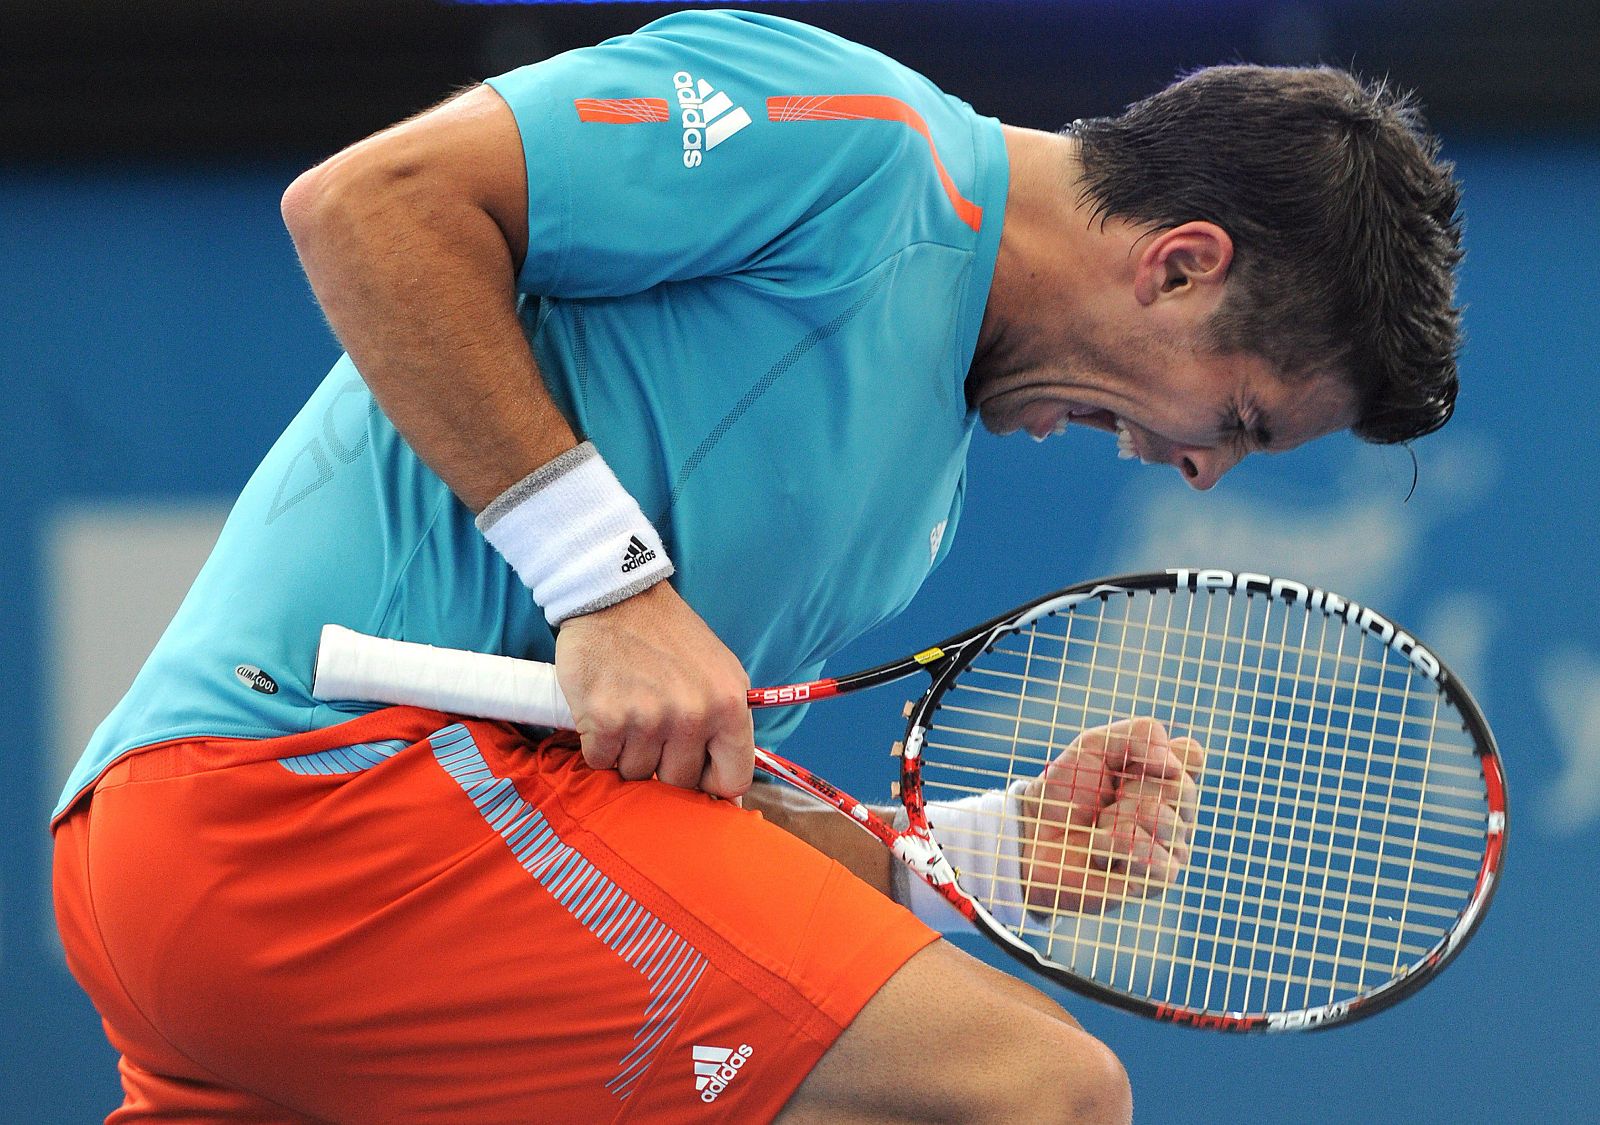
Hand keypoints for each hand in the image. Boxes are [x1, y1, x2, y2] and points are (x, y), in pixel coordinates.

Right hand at [554, 582, 754, 798]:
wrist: (615, 597)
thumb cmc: (670, 638)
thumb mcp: (721, 673)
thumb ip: (729, 727)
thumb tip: (730, 792)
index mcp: (729, 706)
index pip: (732, 779)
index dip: (711, 784)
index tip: (695, 775)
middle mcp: (692, 716)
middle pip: (677, 782)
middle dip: (663, 763)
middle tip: (653, 726)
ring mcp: (647, 720)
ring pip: (636, 774)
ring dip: (628, 752)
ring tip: (629, 709)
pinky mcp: (604, 721)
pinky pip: (601, 762)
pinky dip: (599, 744)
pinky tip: (605, 710)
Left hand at [1015, 717, 1203, 914]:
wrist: (1031, 834)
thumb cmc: (1064, 792)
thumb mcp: (1094, 746)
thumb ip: (1140, 735)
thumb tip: (1176, 763)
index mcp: (1167, 779)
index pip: (1191, 757)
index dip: (1152, 756)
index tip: (1120, 766)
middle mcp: (1178, 812)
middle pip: (1182, 788)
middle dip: (1132, 789)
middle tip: (1107, 801)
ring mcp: (1170, 847)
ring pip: (1168, 821)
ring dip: (1120, 818)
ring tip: (1100, 827)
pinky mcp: (1156, 879)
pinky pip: (1155, 856)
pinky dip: (1117, 845)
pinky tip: (1098, 848)